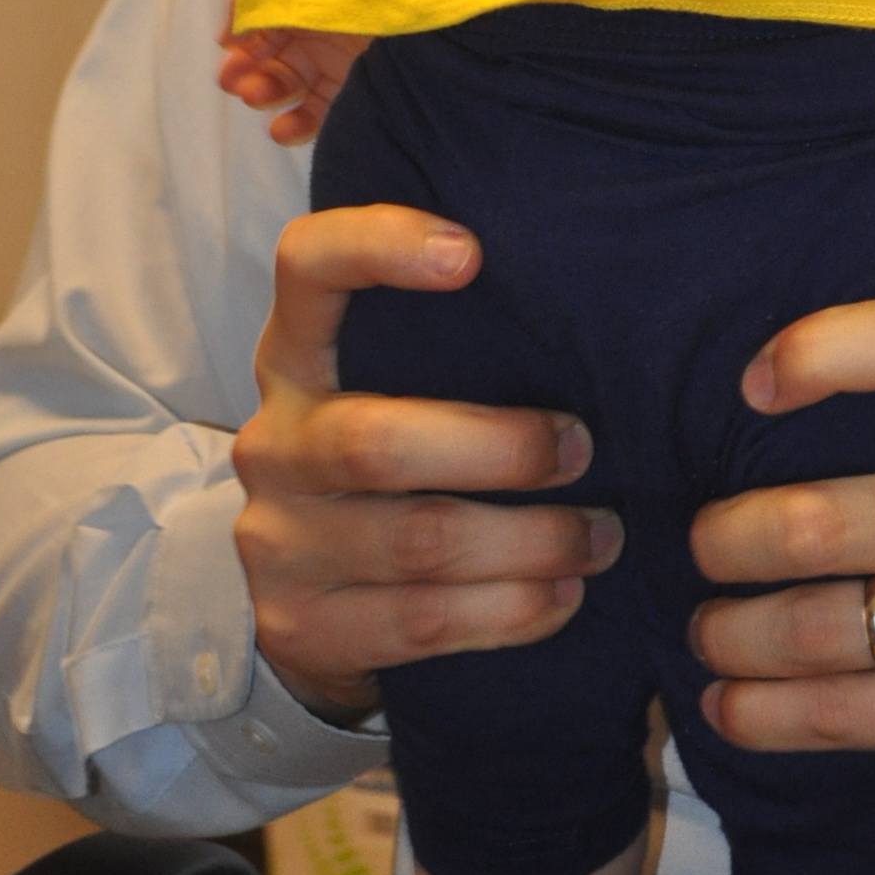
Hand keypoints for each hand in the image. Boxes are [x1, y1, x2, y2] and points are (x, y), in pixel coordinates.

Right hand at [218, 7, 371, 144]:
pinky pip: (320, 114)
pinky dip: (296, 125)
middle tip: (234, 80)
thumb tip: (224, 37)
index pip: (263, 21)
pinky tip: (280, 129)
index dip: (242, 37)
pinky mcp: (362, 92)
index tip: (229, 47)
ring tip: (255, 96)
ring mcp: (342, 60)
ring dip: (265, 94)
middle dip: (246, 69)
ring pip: (290, 87)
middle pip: (272, 55)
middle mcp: (324, 28)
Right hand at [231, 204, 620, 720]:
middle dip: (504, 449)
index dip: (377, 248)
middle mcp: (274, 441)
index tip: (471, 254)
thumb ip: (449, 342)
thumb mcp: (392, 385)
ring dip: (530, 542)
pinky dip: (508, 612)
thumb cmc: (389, 458)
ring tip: (600, 537)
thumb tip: (591, 310)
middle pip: (378, 442)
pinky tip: (562, 598)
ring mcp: (276, 540)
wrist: (307, 596)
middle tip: (584, 449)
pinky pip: (419, 623)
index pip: (306, 267)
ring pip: (417, 543)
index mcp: (296, 356)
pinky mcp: (299, 626)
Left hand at [687, 300, 874, 841]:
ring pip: (817, 629)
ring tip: (709, 631)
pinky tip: (729, 705)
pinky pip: (841, 713)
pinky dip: (762, 714)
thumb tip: (747, 409)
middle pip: (823, 524)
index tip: (752, 387)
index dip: (826, 349)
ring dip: (731, 635)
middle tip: (701, 549)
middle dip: (728, 543)